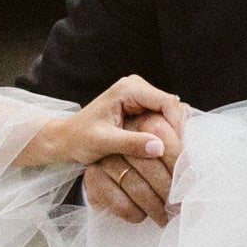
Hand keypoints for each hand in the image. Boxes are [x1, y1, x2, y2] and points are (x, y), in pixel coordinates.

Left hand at [46, 74, 185, 224]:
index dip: (176, 126)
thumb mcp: (102, 143)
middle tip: (180, 158)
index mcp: (128, 89)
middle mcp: (137, 88)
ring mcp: (141, 97)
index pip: (166, 103)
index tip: (178, 151)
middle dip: (178, 131)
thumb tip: (159, 148)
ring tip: (175, 158)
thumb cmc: (79, 139)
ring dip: (175, 134)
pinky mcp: (142, 108)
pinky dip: (168, 135)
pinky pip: (164, 120)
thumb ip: (130, 143)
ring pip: (171, 114)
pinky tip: (166, 153)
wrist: (66, 139)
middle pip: (173, 107)